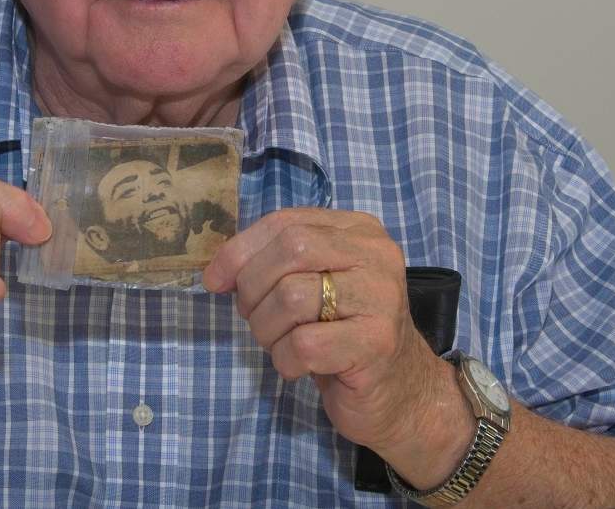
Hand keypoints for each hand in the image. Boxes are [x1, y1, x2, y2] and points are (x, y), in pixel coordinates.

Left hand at [202, 208, 469, 471]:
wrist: (401, 392)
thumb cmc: (343, 332)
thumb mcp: (312, 284)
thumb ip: (275, 263)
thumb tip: (216, 272)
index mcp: (358, 230)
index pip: (286, 222)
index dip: (240, 250)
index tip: (214, 281)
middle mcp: (376, 255)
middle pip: (290, 250)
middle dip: (254, 288)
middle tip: (255, 317)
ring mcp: (381, 297)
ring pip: (292, 296)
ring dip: (267, 329)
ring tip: (281, 343)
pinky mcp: (377, 343)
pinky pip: (304, 344)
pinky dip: (285, 360)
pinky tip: (299, 367)